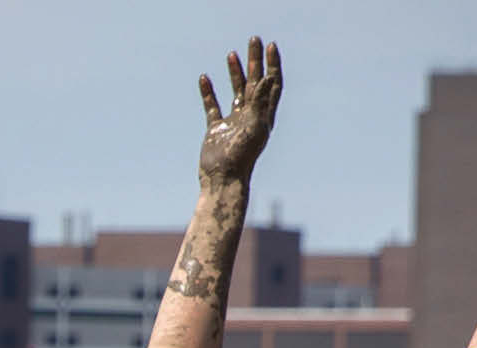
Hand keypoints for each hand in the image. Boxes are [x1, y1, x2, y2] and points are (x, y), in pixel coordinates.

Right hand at [197, 37, 282, 191]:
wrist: (222, 179)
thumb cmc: (241, 157)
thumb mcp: (254, 127)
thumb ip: (260, 101)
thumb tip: (267, 77)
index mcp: (263, 117)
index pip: (271, 85)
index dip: (272, 65)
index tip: (270, 46)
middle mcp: (250, 117)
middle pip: (255, 83)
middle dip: (255, 61)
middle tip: (254, 39)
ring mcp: (233, 123)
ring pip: (236, 92)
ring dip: (235, 73)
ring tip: (232, 54)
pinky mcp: (216, 130)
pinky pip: (212, 106)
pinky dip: (208, 92)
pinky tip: (204, 78)